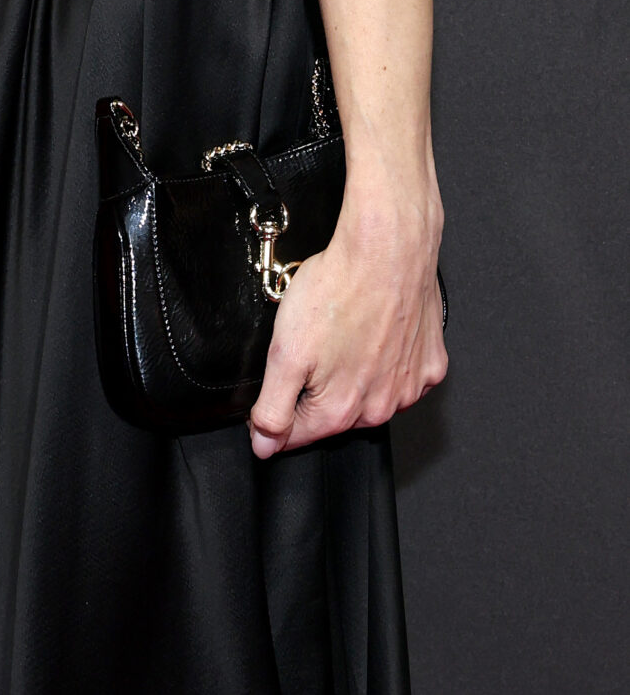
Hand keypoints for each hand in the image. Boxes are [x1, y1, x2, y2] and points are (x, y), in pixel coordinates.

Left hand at [248, 175, 446, 456]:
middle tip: (310, 344)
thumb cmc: (338, 292)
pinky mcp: (430, 363)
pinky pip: (401, 373)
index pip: (297, 433)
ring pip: (369, 394)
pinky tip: (373, 330)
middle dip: (315, 388)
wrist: (387, 250)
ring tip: (342, 332)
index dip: (275, 415)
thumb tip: (264, 444)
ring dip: (352, 374)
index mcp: (340, 410)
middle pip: (333, 414)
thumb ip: (273, 407)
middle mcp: (379, 407)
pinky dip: (387, 358)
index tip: (272, 390)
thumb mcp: (285, 352)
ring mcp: (409, 387)